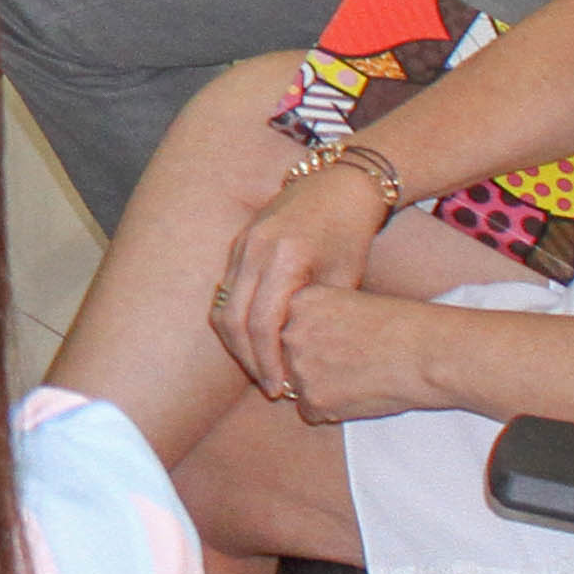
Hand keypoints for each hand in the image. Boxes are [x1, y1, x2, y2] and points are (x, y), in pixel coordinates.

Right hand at [209, 161, 389, 403]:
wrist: (340, 183)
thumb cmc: (350, 231)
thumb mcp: (344, 279)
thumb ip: (317, 317)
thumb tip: (304, 361)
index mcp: (284, 258)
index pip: (261, 324)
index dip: (268, 363)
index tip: (280, 390)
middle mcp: (254, 250)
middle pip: (232, 319)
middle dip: (247, 359)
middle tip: (269, 386)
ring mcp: (241, 243)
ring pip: (222, 306)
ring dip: (237, 342)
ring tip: (261, 368)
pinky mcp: (239, 242)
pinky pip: (226, 289)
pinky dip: (237, 319)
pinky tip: (257, 338)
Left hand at [262, 284, 442, 425]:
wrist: (428, 352)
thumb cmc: (400, 325)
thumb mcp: (349, 301)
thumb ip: (316, 318)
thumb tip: (293, 343)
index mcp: (299, 301)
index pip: (287, 327)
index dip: (314, 338)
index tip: (341, 340)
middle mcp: (290, 333)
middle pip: (287, 358)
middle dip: (313, 364)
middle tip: (351, 361)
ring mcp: (299, 368)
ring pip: (298, 387)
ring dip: (322, 388)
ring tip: (360, 376)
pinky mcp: (314, 400)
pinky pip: (312, 412)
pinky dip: (333, 410)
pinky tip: (361, 395)